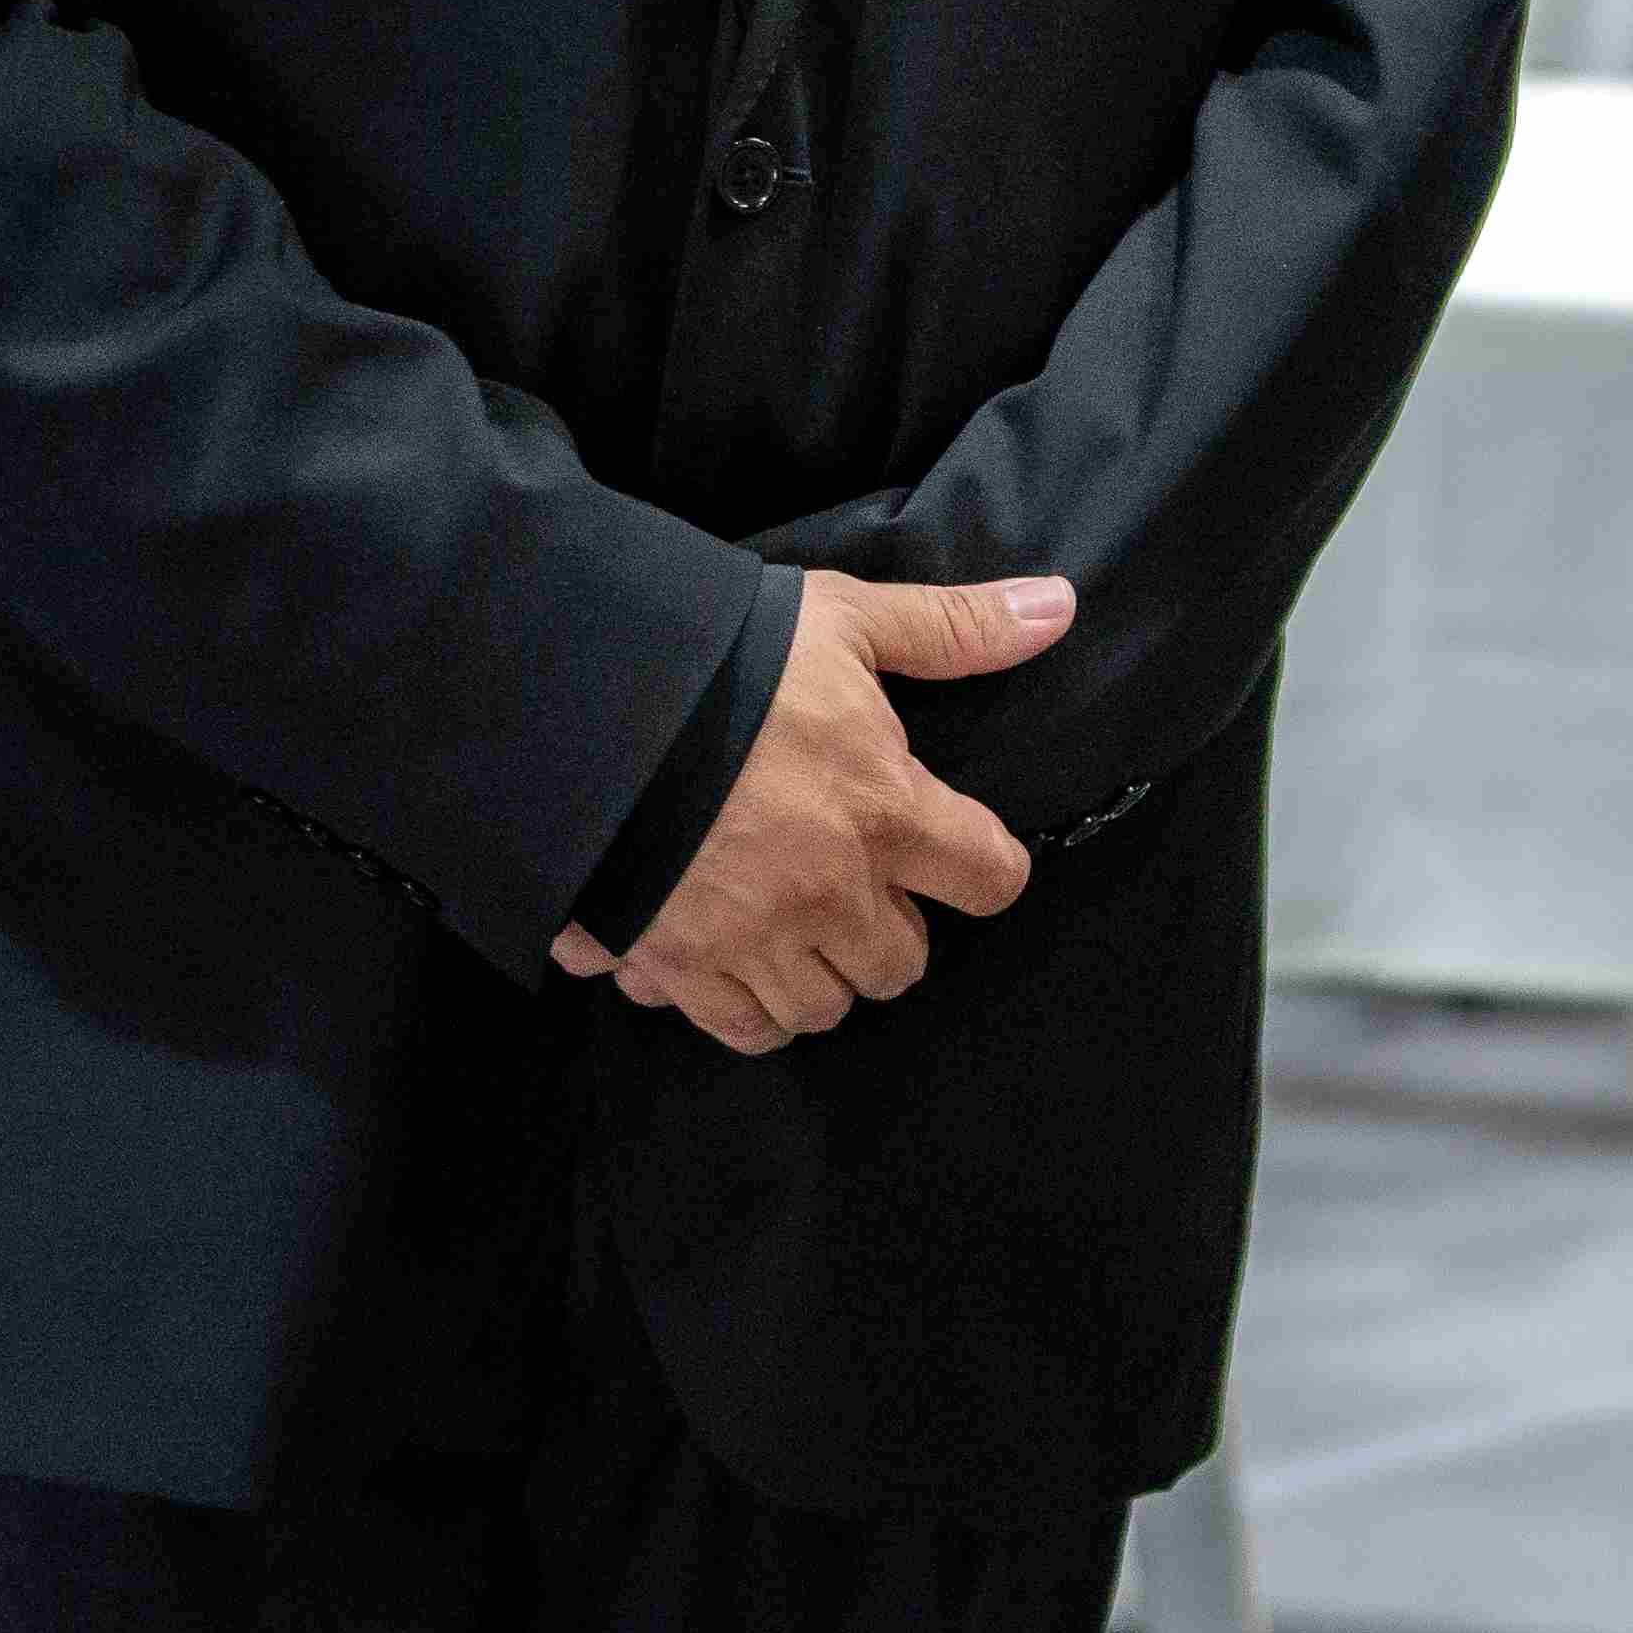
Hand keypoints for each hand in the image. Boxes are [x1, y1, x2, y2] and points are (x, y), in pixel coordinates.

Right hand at [543, 570, 1068, 1056]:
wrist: (574, 705)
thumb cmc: (720, 657)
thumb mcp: (841, 619)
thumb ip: (951, 628)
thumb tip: (1058, 607)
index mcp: (884, 812)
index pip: (990, 878)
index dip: (982, 864)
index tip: (953, 845)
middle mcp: (829, 894)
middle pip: (902, 964)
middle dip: (888, 928)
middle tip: (851, 874)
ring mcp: (752, 941)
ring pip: (821, 1007)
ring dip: (815, 971)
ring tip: (786, 917)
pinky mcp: (676, 968)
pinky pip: (738, 1024)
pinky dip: (736, 1000)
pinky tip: (718, 948)